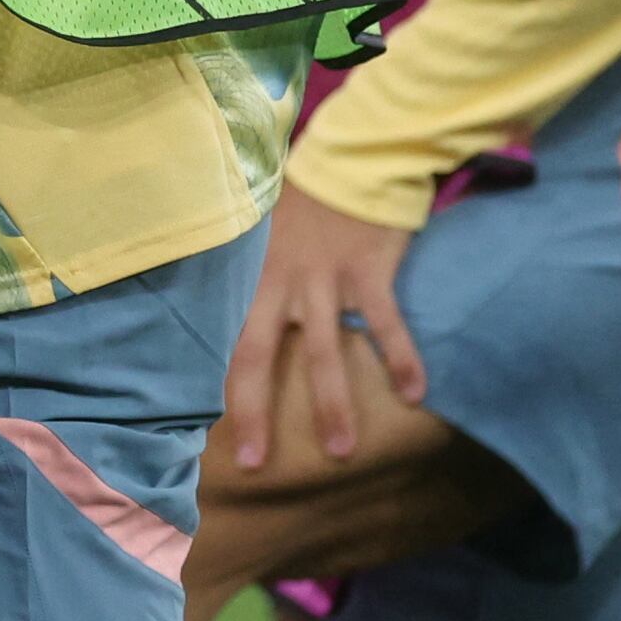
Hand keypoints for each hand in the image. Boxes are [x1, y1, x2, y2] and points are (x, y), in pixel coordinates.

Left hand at [219, 185, 425, 475]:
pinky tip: (415, 394)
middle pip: (255, 357)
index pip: (221, 341)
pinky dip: (401, 359)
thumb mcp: (262, 233)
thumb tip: (234, 309)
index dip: (213, 388)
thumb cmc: (307, 201)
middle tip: (252, 463)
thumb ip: (251, 275)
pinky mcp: (367, 271)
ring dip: (332, 405)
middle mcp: (278, 284)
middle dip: (254, 414)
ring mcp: (323, 280)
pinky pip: (384, 324)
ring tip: (341, 452)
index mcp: (249, 278)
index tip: (205, 431)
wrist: (352, 156)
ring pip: (323, 353)